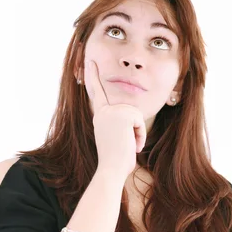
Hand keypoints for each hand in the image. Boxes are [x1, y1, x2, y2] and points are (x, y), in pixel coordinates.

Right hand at [88, 60, 145, 178]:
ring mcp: (112, 112)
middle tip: (128, 147)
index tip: (90, 61)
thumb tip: (129, 132)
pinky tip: (132, 145)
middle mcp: (103, 111)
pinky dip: (140, 135)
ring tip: (128, 146)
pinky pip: (140, 121)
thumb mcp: (115, 141)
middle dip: (135, 130)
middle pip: (131, 112)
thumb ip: (119, 128)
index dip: (93, 76)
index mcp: (99, 116)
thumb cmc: (114, 162)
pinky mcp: (123, 114)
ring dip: (137, 134)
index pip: (97, 94)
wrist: (111, 169)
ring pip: (137, 116)